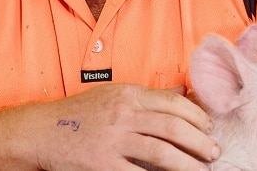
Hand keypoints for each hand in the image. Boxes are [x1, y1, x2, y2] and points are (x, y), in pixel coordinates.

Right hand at [28, 83, 218, 169]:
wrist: (42, 131)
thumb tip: (183, 93)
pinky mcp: (103, 164)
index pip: (173, 102)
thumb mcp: (114, 95)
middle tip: (214, 153)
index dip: (197, 116)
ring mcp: (113, 140)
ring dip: (188, 164)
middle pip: (173, 127)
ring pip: (163, 152)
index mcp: (128, 94)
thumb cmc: (80, 114)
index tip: (209, 128)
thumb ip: (149, 96)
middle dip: (200, 142)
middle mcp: (123, 114)